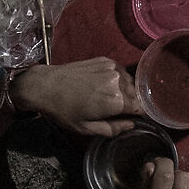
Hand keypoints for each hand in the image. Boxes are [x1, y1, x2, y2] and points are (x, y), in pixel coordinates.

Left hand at [13, 56, 135, 135]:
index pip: (141, 108)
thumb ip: (113, 129)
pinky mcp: (106, 60)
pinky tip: (104, 84)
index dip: (140, 115)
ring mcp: (113, 68)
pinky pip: (121, 71)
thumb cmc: (64, 110)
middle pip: (137, 94)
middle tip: (117, 110)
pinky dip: (118, 79)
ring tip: (109, 97)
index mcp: (116, 101)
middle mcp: (118, 82)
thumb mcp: (86, 128)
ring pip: (130, 82)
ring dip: (125, 90)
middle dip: (131, 103)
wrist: (46, 85)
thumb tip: (131, 125)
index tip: (134, 118)